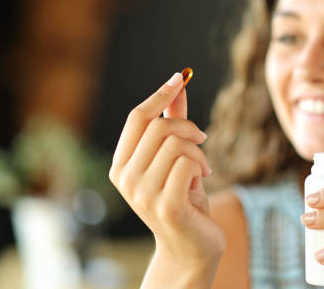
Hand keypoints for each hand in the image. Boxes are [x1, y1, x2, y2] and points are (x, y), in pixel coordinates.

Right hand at [109, 72, 225, 271]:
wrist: (191, 246)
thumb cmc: (183, 197)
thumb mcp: (175, 157)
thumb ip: (173, 122)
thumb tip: (177, 84)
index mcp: (120, 165)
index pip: (135, 118)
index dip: (158, 94)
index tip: (179, 76)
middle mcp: (125, 178)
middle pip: (159, 127)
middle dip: (189, 129)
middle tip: (202, 141)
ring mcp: (142, 194)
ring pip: (176, 144)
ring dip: (198, 152)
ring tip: (201, 168)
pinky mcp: (165, 205)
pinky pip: (188, 163)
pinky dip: (201, 166)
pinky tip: (201, 181)